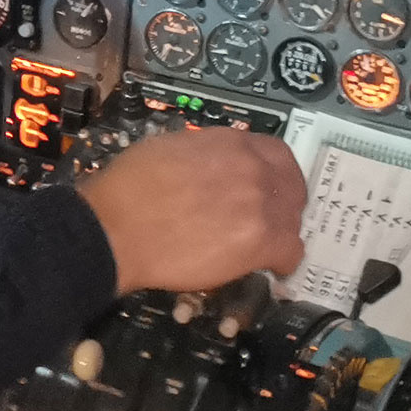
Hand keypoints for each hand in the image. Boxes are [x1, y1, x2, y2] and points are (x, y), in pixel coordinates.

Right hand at [75, 126, 306, 294]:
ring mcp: (259, 204)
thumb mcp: (169, 148)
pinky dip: (283, 261)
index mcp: (230, 143)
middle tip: (270, 219)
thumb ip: (204, 155)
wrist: (117, 228)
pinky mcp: (259, 242)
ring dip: (282, 231)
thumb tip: (210, 167)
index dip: (277, 173)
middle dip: (284, 203)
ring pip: (292, 219)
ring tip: (265, 246)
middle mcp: (252, 168)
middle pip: (291, 186)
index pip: (277, 153)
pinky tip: (271, 268)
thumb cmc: (130, 187)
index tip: (270, 186)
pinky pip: (290, 252)